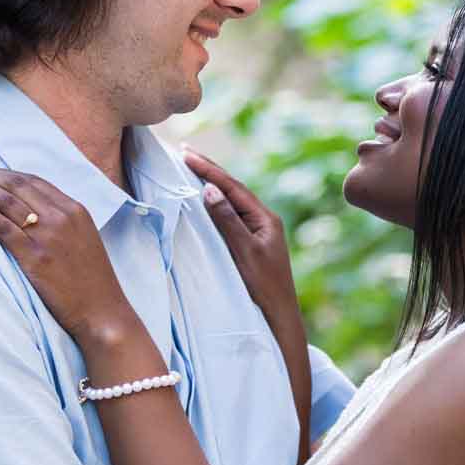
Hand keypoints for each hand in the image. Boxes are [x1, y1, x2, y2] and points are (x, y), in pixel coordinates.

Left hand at [0, 161, 139, 344]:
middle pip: (16, 185)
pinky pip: (3, 227)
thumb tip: (29, 211)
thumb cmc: (91, 280)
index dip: (3, 172)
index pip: (32, 181)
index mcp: (75, 209)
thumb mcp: (83, 239)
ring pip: (7, 201)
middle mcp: (62, 216)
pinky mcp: (35, 256)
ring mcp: (49, 235)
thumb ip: (61, 221)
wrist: (102, 310)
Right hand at [183, 149, 297, 320]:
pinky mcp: (252, 242)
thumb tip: (210, 189)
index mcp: (265, 218)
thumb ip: (227, 220)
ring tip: (192, 167)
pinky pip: (231, 215)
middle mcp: (263, 220)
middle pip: (233, 189)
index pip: (233, 187)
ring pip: (232, 201)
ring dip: (212, 184)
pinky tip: (206, 198)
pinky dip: (216, 203)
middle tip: (185, 152)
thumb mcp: (244, 251)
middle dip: (210, 170)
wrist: (278, 313)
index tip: (186, 154)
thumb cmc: (263, 285)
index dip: (209, 170)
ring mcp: (258, 230)